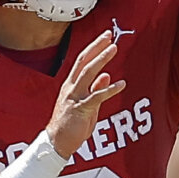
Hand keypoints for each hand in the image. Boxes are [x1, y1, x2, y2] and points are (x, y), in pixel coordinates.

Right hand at [43, 31, 125, 159]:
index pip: (82, 61)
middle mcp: (71, 87)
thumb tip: (106, 75)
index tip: (105, 37)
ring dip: (101, 59)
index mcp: (71, 85)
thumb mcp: (86, 104)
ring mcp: (75, 97)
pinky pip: (96, 97)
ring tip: (113, 48)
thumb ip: (95, 89)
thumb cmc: (71, 124)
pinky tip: (121, 83)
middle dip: (97, 47)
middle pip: (83, 61)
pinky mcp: (81, 109)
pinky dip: (109, 89)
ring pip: (88, 73)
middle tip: (109, 35)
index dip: (94, 48)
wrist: (57, 142)